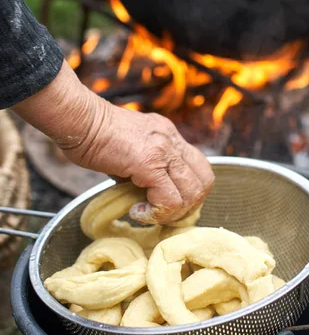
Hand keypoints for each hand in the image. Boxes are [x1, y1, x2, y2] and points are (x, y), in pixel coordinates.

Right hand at [13, 61, 213, 224]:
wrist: (78, 120)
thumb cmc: (93, 134)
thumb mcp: (130, 148)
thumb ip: (144, 167)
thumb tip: (147, 194)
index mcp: (169, 136)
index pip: (199, 167)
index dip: (190, 192)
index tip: (168, 204)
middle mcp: (172, 140)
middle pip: (204, 181)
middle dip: (188, 206)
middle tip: (162, 214)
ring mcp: (163, 150)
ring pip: (192, 193)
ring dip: (172, 212)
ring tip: (147, 212)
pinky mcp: (150, 162)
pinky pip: (169, 199)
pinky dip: (156, 213)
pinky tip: (136, 211)